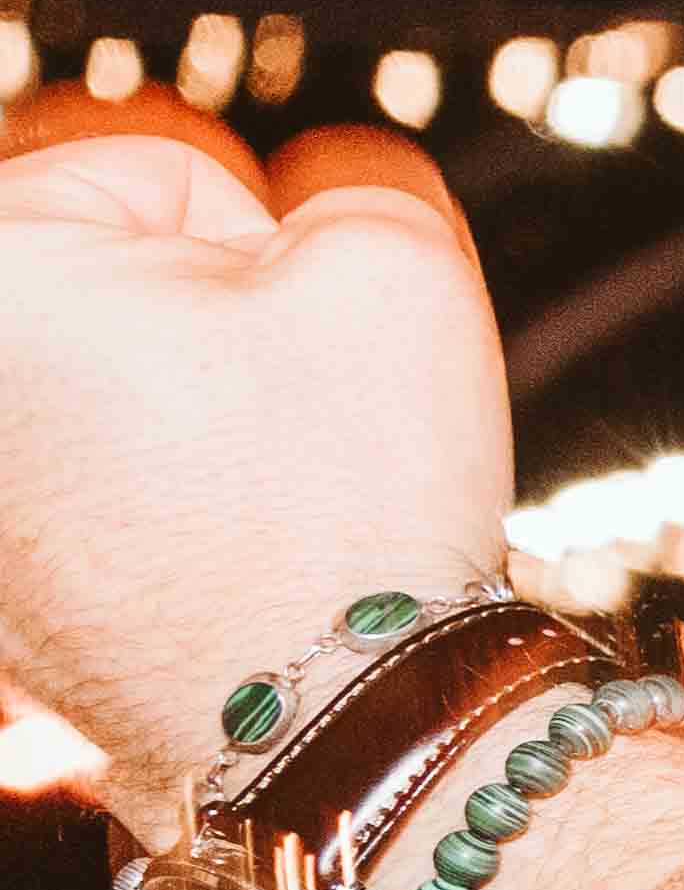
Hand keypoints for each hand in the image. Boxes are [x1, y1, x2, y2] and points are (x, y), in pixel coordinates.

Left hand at [0, 93, 515, 846]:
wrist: (325, 728)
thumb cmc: (336, 513)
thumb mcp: (395, 265)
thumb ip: (354, 171)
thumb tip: (313, 186)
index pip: (156, 161)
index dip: (269, 230)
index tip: (302, 317)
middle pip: (98, 265)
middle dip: (201, 304)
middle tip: (281, 397)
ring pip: (92, 374)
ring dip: (173, 394)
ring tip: (255, 479)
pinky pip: (83, 476)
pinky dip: (145, 486)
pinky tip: (211, 538)